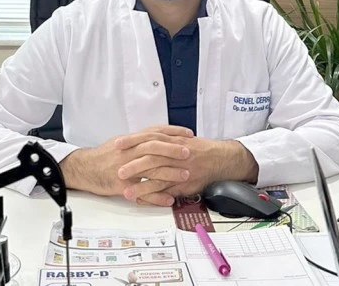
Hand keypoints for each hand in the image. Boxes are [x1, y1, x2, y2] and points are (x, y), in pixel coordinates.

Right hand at [59, 125, 193, 196]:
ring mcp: (126, 168)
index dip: (172, 132)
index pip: (154, 132)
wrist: (84, 168)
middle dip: (173, 149)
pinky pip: (142, 191)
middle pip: (154, 147)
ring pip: (151, 168)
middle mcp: (129, 151)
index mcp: (131, 141)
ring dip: (170, 172)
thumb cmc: (103, 156)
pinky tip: (169, 199)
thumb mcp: (121, 142)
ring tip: (185, 175)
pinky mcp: (122, 184)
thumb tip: (155, 136)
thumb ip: (138, 140)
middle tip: (189, 152)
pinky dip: (157, 196)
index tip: (188, 133)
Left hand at [117, 135, 257, 205]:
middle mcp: (175, 154)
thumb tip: (142, 140)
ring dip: (141, 185)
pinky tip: (143, 201)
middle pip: (151, 158)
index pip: (149, 138)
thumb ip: (163, 140)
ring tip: (126, 192)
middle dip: (133, 165)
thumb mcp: (180, 138)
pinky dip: (154, 196)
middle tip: (118, 170)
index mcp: (172, 140)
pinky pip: (168, 191)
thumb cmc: (199, 149)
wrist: (220, 158)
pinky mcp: (184, 184)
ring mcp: (180, 170)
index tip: (117, 143)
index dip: (132, 141)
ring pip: (158, 178)